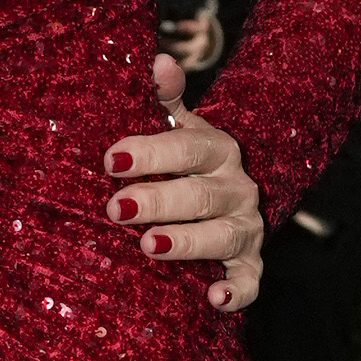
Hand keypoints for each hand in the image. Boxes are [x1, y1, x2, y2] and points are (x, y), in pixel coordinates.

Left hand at [108, 48, 265, 312]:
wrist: (229, 196)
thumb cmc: (187, 162)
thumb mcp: (180, 128)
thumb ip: (166, 99)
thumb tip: (159, 60)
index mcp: (218, 150)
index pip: (187, 148)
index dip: (151, 153)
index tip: (110, 160)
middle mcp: (238, 187)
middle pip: (200, 194)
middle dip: (158, 201)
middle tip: (114, 208)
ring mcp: (246, 227)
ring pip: (223, 235)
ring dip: (188, 241)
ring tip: (149, 246)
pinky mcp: (250, 265)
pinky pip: (251, 281)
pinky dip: (237, 292)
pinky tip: (215, 299)